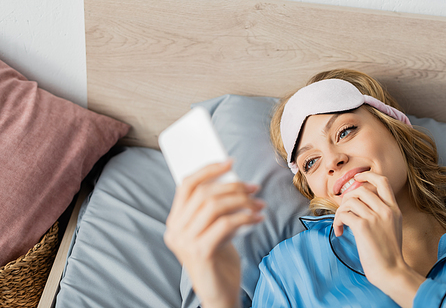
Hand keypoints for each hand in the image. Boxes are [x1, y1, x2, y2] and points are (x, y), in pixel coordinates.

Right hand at [164, 160, 264, 307]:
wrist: (219, 293)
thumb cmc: (218, 258)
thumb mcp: (214, 228)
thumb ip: (215, 208)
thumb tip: (234, 180)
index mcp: (175, 221)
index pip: (186, 185)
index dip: (208, 169)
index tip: (230, 162)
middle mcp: (175, 230)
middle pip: (203, 193)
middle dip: (233, 186)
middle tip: (254, 187)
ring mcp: (185, 242)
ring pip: (214, 206)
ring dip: (242, 201)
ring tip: (259, 204)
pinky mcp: (200, 252)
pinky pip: (225, 224)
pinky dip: (245, 217)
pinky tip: (258, 219)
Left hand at [333, 172, 423, 307]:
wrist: (391, 271)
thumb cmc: (388, 253)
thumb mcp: (393, 227)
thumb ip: (382, 213)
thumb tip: (360, 203)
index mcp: (394, 209)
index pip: (383, 181)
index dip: (368, 175)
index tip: (357, 178)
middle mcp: (386, 210)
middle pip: (360, 190)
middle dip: (347, 199)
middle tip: (344, 213)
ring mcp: (375, 217)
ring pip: (349, 202)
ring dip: (340, 213)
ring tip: (342, 225)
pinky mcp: (363, 226)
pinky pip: (343, 214)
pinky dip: (337, 222)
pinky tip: (341, 232)